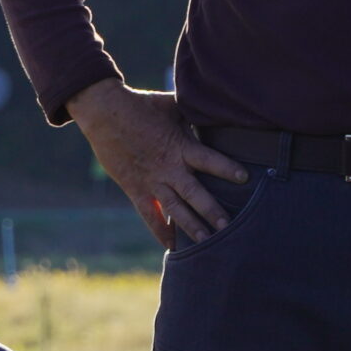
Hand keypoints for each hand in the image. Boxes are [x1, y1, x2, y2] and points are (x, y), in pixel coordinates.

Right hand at [67, 82, 246, 246]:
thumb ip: (194, 114)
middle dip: (212, 210)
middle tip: (228, 226)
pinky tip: (171, 245)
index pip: (209, 160)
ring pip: (174, 209)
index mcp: (180, 146)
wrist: (105, 114)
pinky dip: (160, 230)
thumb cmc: (141, 105)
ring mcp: (151, 182)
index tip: (245, 178)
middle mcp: (168, 168)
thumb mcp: (172, 105)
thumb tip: (216, 108)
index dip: (227, 168)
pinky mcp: (135, 189)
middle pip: (194, 193)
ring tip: (207, 242)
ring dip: (190, 226)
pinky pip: (149, 215)